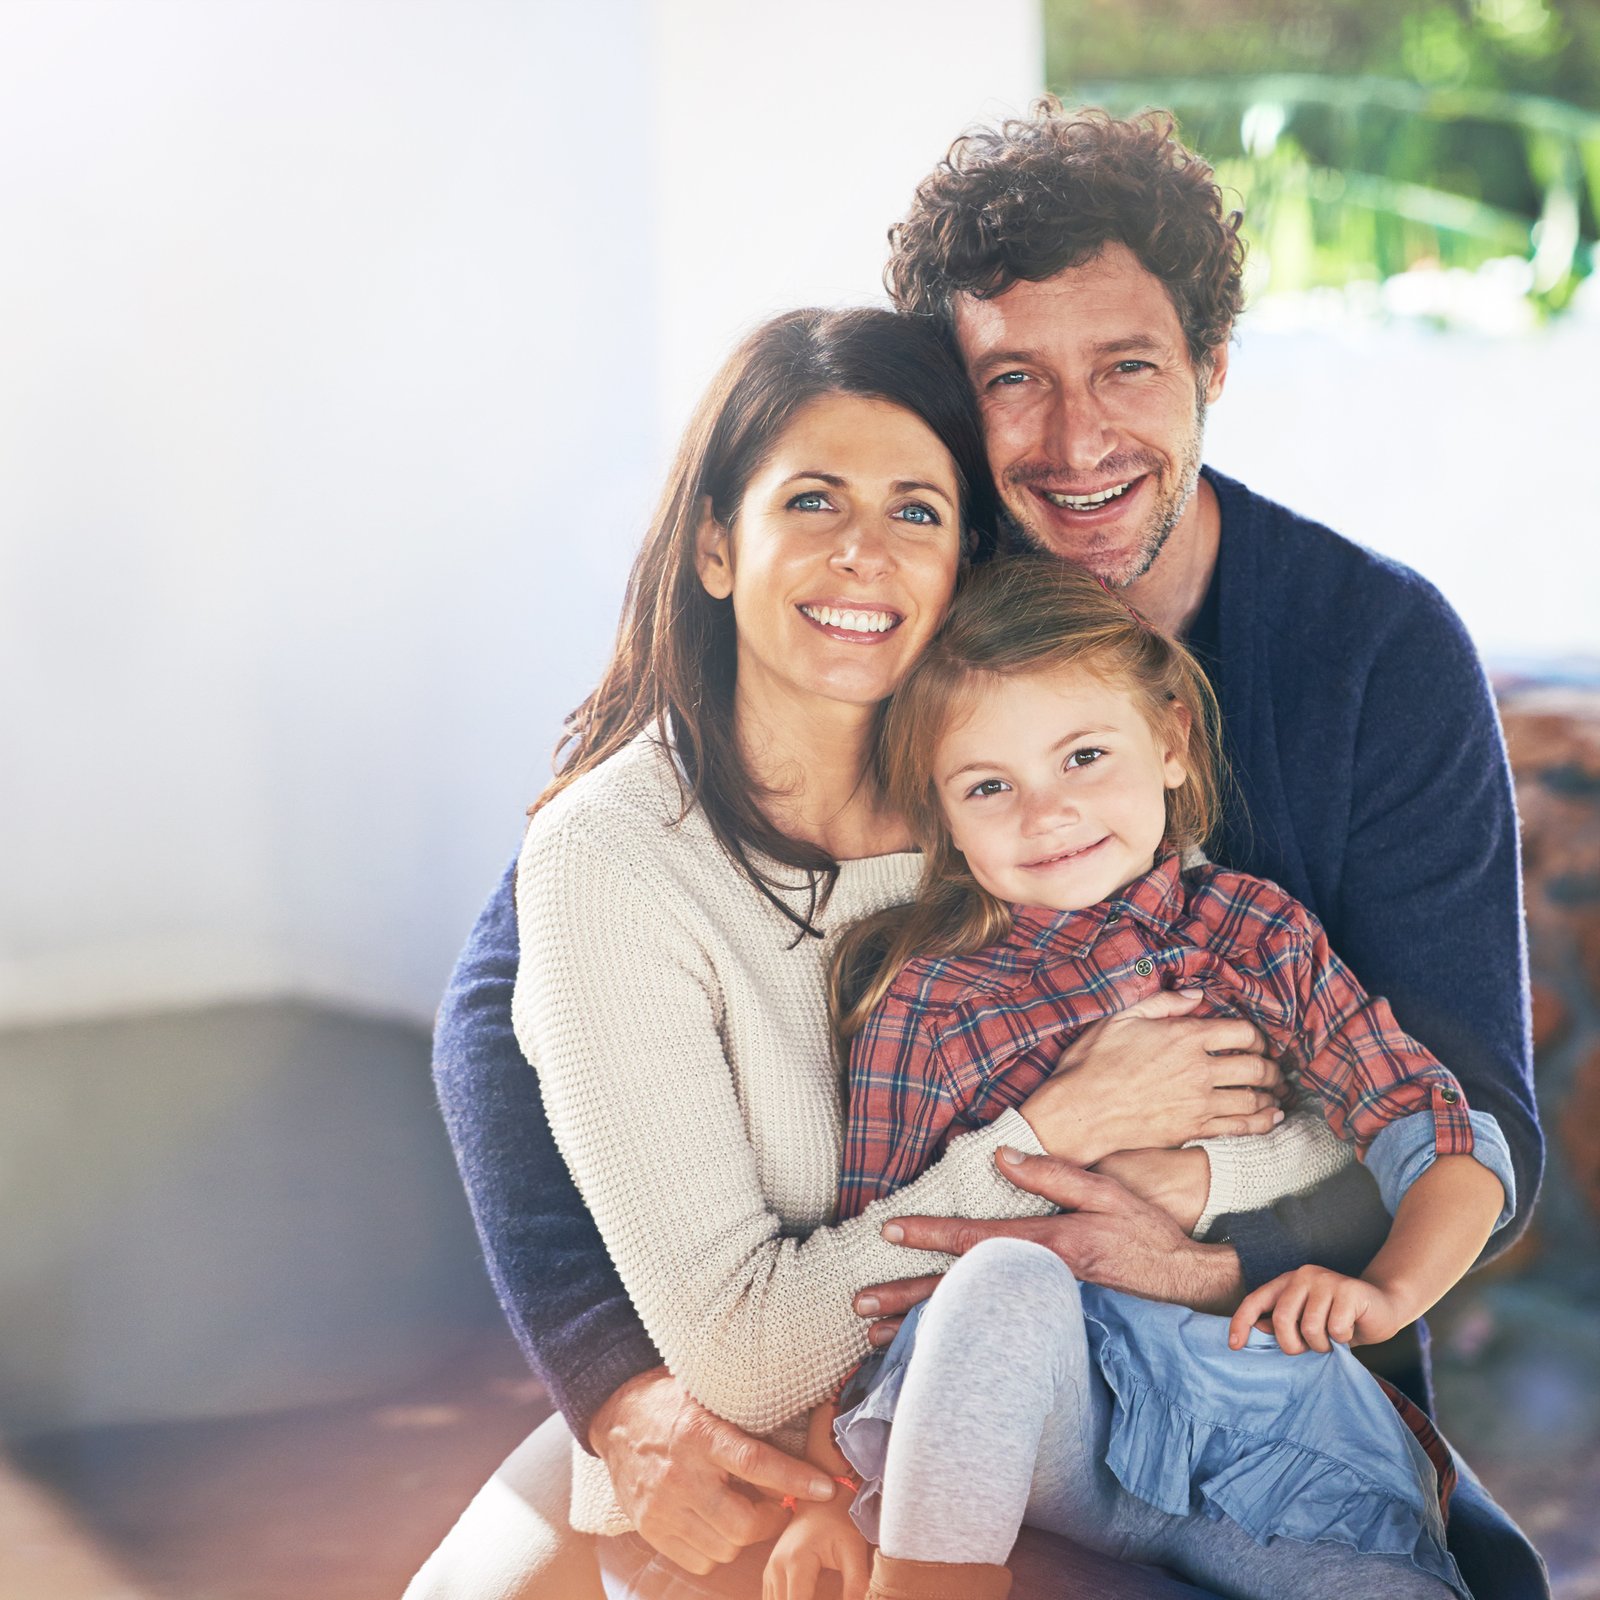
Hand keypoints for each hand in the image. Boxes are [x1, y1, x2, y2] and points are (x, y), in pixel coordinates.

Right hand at [589, 1368, 836, 1573]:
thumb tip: (798, 1432)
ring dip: (744, 1536)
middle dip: (770, 1519)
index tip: (826, 1488)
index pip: (755, 1462)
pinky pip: (699, 1560)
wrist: (616, 1416)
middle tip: (777, 1504)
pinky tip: (717, 1523)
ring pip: (724, 1547)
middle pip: (742, 1522)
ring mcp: (662, 1506)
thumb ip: (745, 1418)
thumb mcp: (708, 1396)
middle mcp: (680, 1474)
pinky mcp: (650, 1528)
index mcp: (699, 1433)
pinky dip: (716, 1549)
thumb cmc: (672, 1403)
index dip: (794, 1479)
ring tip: (745, 1510)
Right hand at [763, 1496, 870, 1599]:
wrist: (824, 1496)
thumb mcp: (854, 1551)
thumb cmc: (841, 1520)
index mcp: (796, 1563)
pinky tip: (807, 1598)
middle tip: (827, 1598)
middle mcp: (776, 1568)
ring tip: (820, 1596)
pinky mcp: (770, 1573)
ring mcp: (770, 1571)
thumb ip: (857, 1586)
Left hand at [855, 1149, 1243, 1336]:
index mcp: (1050, 1246)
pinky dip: (956, 1351)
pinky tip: (925, 1356)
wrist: (1195, 1295)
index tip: (888, 1228)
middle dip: (905, 1296)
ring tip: (873, 1337)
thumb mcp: (1108, 1193)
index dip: (930, 1232)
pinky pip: (993, 1347)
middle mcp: (1039, 1288)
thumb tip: (1002, 1154)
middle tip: (858, 1303)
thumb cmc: (1150, 1239)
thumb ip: (1054, 1174)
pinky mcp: (1052, 1342)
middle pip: (961, 1293)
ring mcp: (1044, 1320)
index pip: (977, 1238)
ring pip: (972, 1326)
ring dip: (919, 1330)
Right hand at [1018, 989, 1283, 1164]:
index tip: (1257, 1041)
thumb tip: (1195, 996)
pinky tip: (1271, 1117)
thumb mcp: (1121, 1019)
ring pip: (1253, 1098)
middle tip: (1275, 1069)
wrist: (1079, 1111)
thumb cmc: (1093, 1062)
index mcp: (1185, 1036)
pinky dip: (1262, 1122)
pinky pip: (1240, 1126)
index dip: (1258, 1036)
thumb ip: (1162, 1004)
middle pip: (1256, 1066)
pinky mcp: (1193, 1129)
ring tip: (1277, 1092)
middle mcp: (1199, 1069)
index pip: (1243, 1033)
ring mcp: (1199, 1102)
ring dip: (1271, 1094)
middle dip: (1271, 1067)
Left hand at [1228, 1265, 1407, 1354]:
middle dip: (1293, 1345)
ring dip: (1322, 1344)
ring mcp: (1326, 1280)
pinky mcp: (1348, 1290)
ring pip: (1310, 1328)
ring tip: (1333, 1338)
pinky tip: (1351, 1329)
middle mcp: (1303, 1275)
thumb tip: (1256, 1330)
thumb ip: (1284, 1324)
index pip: (1255, 1300)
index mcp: (1287, 1282)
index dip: (1241, 1323)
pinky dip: (1343, 1339)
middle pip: (1281, 1319)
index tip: (1234, 1346)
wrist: (1385, 1305)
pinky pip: (1336, 1329)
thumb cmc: (1341, 1318)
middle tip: (1309, 1348)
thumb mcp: (1308, 1322)